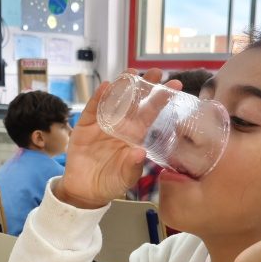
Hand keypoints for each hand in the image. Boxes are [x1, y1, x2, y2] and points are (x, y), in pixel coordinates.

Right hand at [56, 70, 180, 208]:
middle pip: (135, 101)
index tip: (176, 86)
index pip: (151, 114)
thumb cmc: (110, 183)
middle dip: (146, 85)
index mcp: (135, 136)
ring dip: (122, 85)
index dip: (162, 100)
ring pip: (114, 100)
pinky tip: (105, 86)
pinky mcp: (85, 125)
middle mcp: (121, 126)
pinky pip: (92, 109)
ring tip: (132, 72)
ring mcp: (103, 123)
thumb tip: (140, 153)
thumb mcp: (125, 178)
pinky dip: (98, 98)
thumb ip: (132, 166)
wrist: (84, 190)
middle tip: (158, 71)